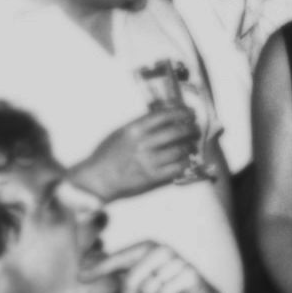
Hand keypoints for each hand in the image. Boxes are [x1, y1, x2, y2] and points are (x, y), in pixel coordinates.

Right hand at [71, 106, 199, 199]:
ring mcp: (148, 161)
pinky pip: (178, 167)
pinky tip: (187, 159)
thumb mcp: (120, 133)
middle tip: (195, 129)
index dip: (181, 112)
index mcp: (133, 130)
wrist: (96, 180)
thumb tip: (165, 115)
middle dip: (191, 129)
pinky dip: (186, 162)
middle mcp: (142, 144)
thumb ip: (140, 124)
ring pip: (181, 149)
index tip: (190, 112)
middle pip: (177, 131)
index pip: (164, 115)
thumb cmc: (107, 156)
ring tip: (191, 144)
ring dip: (190, 145)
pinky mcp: (153, 178)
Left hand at [82, 241, 223, 292]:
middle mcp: (164, 250)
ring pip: (148, 289)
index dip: (101, 267)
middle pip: (131, 278)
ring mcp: (179, 261)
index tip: (80, 276)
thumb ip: (119, 272)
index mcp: (150, 247)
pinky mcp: (191, 275)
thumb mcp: (140, 281)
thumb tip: (86, 265)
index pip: (120, 256)